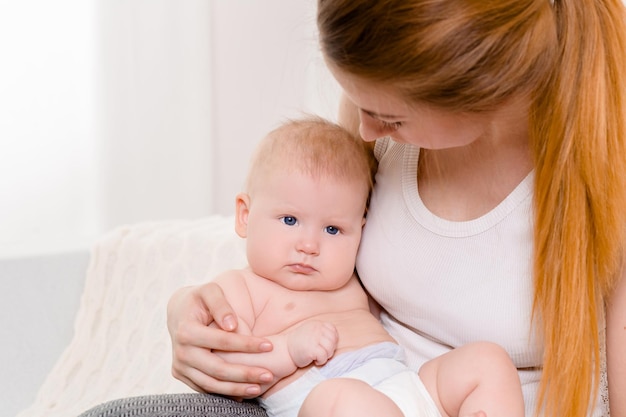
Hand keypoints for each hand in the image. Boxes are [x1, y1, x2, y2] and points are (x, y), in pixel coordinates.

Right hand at [167, 283, 273, 397]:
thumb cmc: (200, 298)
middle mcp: (181, 352)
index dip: (247, 345)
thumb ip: (221, 304)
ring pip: (211, 384)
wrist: (179, 312)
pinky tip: (244, 392)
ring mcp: (179, 366)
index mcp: (186, 331)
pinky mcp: (181, 375)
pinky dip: (225, 392)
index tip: (269, 346)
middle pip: (217, 369)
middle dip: (245, 373)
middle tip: (269, 375)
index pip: (222, 342)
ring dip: (237, 389)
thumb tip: (232, 325)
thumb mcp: (210, 291)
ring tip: (259, 388)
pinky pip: (205, 388)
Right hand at [286, 320, 337, 366]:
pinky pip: (324, 356)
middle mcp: (316, 329)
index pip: (333, 330)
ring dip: (326, 356)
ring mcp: (314, 338)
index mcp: (317, 324)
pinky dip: (321, 361)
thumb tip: (335, 339)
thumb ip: (322, 333)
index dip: (333, 340)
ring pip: (330, 348)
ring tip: (319, 357)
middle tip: (322, 353)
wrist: (285, 351)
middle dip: (330, 349)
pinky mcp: (311, 349)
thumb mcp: (311, 333)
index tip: (325, 346)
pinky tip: (315, 361)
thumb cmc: (299, 344)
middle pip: (333, 340)